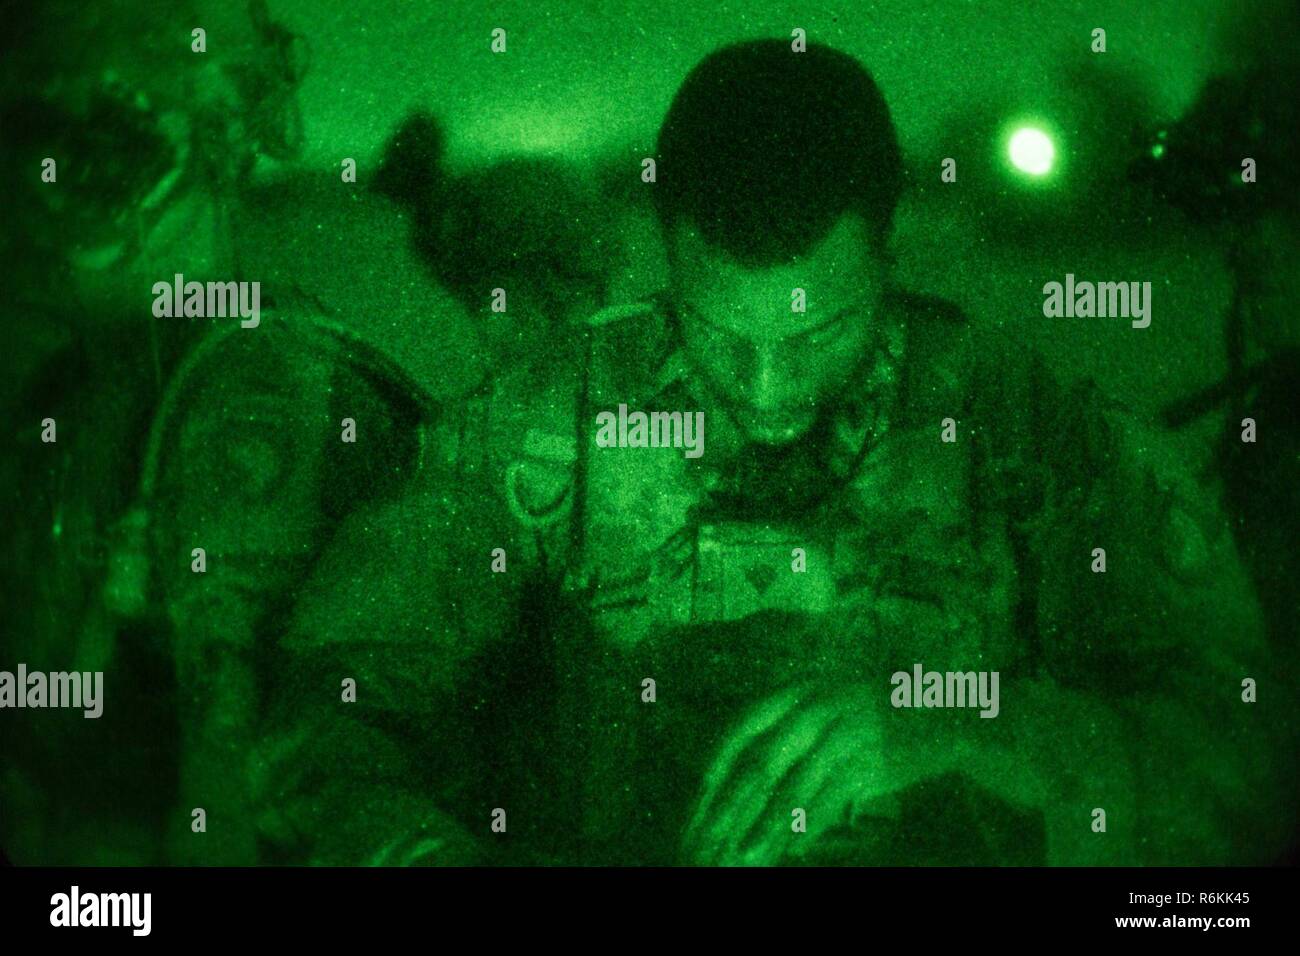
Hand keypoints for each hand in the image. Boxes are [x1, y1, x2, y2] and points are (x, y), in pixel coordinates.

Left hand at [681, 677, 1137, 865]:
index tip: (696, 808)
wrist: (951, 711)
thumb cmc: (881, 716)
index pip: (740, 729)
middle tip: (705, 846)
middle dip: (727, 810)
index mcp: (799, 690)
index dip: (713, 771)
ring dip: (761, 829)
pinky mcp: (871, 759)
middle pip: (758, 764)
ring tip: (738, 860)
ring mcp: (844, 731)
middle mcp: (816, 705)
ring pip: (790, 788)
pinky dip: (805, 827)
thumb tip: (740, 780)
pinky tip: (788, 851)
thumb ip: (790, 735)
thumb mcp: (831, 708)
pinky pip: (828, 800)